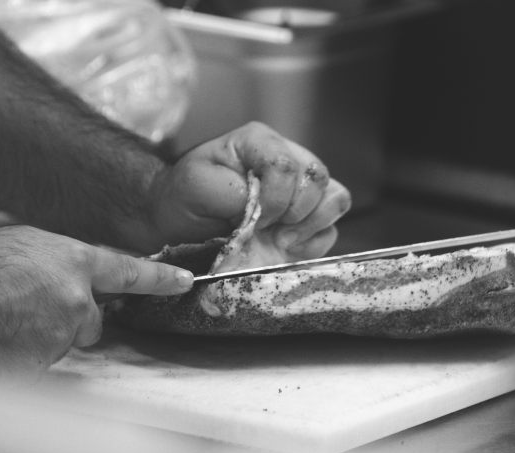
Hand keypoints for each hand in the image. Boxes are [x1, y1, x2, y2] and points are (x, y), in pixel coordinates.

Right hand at [0, 225, 192, 380]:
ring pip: (61, 344)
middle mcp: (76, 297)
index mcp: (76, 262)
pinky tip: (0, 339)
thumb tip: (75, 281)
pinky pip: (39, 366)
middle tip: (31, 308)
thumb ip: (64, 263)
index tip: (185, 282)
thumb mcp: (31, 244)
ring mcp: (59, 330)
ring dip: (40, 338)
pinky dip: (21, 358)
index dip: (160, 279)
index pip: (129, 272)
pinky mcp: (40, 359)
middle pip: (92, 323)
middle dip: (71, 321)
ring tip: (5, 318)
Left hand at [150, 122, 351, 258]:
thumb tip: (260, 210)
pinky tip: (285, 247)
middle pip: (318, 179)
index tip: (251, 219)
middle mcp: (288, 159)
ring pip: (335, 198)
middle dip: (294, 211)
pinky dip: (313, 242)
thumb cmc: (185, 197)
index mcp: (259, 142)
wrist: (179, 221)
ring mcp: (300, 190)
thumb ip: (229, 191)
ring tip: (279, 239)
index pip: (285, 165)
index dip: (275, 198)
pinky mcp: (307, 219)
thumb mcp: (196, 185)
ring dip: (310, 225)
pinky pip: (330, 228)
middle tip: (265, 229)